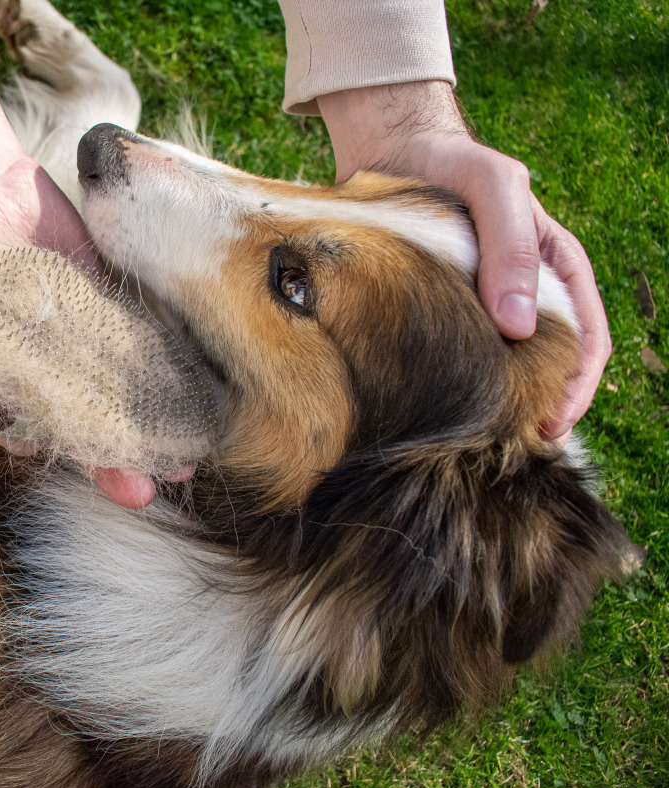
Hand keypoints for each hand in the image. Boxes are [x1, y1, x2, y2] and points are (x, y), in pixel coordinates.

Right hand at [0, 153, 159, 507]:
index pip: (30, 428)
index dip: (56, 451)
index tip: (86, 466)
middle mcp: (42, 365)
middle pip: (80, 424)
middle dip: (111, 461)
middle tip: (142, 490)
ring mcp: (78, 337)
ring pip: (116, 393)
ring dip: (147, 429)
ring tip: (182, 461)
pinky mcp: (108, 305)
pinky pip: (139, 341)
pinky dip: (166, 369)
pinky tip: (195, 395)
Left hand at [317, 81, 609, 441]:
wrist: (392, 150)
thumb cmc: (452, 163)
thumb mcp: (493, 188)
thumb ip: (510, 246)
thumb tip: (520, 326)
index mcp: (554, 269)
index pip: (585, 338)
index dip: (576, 386)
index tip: (551, 423)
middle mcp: (522, 293)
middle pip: (547, 364)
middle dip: (539, 408)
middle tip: (514, 447)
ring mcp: (481, 304)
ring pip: (503, 367)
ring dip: (500, 405)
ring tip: (481, 442)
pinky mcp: (440, 310)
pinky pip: (460, 356)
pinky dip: (459, 386)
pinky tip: (440, 409)